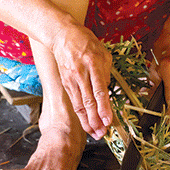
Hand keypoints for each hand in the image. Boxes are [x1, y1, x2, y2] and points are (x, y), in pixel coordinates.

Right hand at [49, 22, 112, 138]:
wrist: (61, 35)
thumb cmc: (84, 41)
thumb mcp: (102, 52)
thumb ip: (106, 72)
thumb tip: (107, 90)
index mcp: (93, 64)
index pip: (99, 90)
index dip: (104, 107)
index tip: (108, 120)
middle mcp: (81, 74)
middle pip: (88, 101)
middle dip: (96, 120)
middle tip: (102, 133)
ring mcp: (72, 79)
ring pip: (80, 105)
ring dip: (88, 121)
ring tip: (95, 133)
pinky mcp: (66, 82)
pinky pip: (74, 101)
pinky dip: (81, 114)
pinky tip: (86, 123)